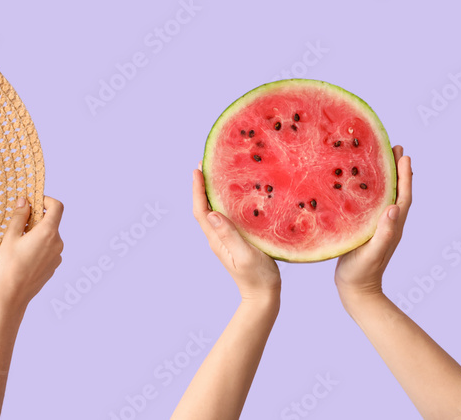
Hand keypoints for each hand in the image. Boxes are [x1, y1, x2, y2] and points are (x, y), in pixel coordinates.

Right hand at [0, 196, 63, 314]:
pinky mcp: (54, 267)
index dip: (46, 200)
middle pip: (52, 222)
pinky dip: (39, 246)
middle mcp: (57, 243)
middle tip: (18, 225)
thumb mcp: (10, 237)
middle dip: (37, 219)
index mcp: (48, 233)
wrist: (11, 297)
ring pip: (49, 236)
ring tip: (18, 244)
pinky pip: (48, 249)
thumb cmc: (8, 266)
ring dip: (37, 234)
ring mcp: (57, 256)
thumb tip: (25, 201)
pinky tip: (23, 256)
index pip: (57, 207)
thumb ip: (20, 216)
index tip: (33, 202)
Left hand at [192, 166, 279, 303]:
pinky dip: (226, 201)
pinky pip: (227, 216)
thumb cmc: (257, 278)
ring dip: (213, 191)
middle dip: (203, 185)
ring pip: (214, 210)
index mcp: (216, 239)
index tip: (197, 170)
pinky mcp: (235, 239)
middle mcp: (217, 236)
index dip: (197, 189)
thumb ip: (229, 235)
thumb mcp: (245, 255)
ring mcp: (225, 238)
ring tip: (217, 172)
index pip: (201, 210)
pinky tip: (235, 193)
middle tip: (206, 163)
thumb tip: (213, 214)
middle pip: (204, 207)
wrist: (264, 296)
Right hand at [334, 145, 412, 302]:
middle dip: (397, 170)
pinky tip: (360, 185)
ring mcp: (378, 227)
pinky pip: (371, 204)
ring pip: (385, 196)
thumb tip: (393, 208)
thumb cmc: (362, 273)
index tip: (404, 155)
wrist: (357, 290)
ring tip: (379, 159)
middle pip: (396, 191)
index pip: (402, 196)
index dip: (404, 176)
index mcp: (392, 226)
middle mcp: (388, 223)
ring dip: (386, 177)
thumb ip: (384, 233)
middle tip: (394, 148)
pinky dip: (371, 190)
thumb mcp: (372, 252)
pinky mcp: (367, 230)